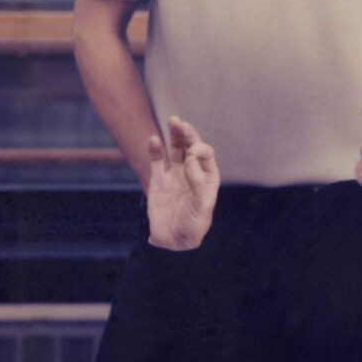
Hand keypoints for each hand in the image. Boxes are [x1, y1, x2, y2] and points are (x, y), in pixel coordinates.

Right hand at [146, 116, 219, 250]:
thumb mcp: (201, 207)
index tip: (192, 153)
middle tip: (180, 123)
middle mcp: (192, 172)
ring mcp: (175, 174)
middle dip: (187, 134)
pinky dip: (155, 149)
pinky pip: (157, 160)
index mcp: (207, 177)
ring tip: (173, 120)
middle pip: (190, 147)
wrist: (173, 241)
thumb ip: (198, 182)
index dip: (200, 149)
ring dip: (174, 135)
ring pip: (175, 149)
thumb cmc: (193, 225)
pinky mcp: (158, 180)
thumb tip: (190, 158)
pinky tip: (153, 139)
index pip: (205, 155)